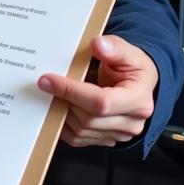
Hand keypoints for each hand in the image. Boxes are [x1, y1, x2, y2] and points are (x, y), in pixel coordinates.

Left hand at [38, 34, 156, 146]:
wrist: (140, 85)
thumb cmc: (133, 68)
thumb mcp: (128, 52)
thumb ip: (114, 46)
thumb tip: (98, 44)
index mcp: (139, 100)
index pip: (101, 102)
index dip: (71, 91)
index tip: (48, 79)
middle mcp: (132, 123)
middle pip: (88, 119)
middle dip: (62, 99)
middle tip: (44, 83)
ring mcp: (119, 135)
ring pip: (81, 130)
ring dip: (60, 111)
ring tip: (51, 92)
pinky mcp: (106, 140)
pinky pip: (78, 138)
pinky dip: (63, 124)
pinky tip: (57, 106)